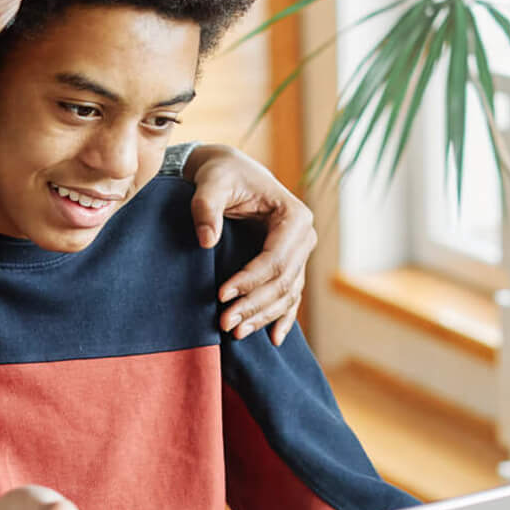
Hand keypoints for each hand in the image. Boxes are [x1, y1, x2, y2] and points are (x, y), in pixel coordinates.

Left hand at [182, 145, 314, 344]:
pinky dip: (282, 317)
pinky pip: (290, 295)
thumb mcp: (211, 183)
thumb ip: (205, 207)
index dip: (249, 281)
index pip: (274, 259)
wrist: (229, 172)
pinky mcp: (289, 263)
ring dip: (263, 316)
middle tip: (225, 323)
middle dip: (254, 305)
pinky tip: (273, 338)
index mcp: (293, 216)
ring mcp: (299, 253)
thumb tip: (206, 240)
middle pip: (283, 282)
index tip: (221, 295)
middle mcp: (303, 236)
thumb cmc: (221, 175)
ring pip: (287, 294)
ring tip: (235, 331)